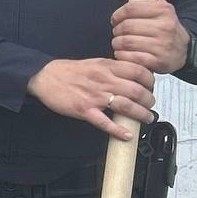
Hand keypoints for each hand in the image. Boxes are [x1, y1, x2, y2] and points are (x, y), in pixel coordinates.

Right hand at [27, 57, 156, 140]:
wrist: (45, 77)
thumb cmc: (69, 71)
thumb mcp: (95, 63)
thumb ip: (114, 69)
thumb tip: (132, 75)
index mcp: (107, 67)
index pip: (139, 71)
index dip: (150, 81)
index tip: (151, 87)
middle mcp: (104, 80)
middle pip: (137, 90)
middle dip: (149, 100)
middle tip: (151, 106)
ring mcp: (94, 96)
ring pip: (125, 106)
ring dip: (140, 114)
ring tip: (147, 119)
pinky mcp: (84, 110)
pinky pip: (104, 122)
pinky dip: (118, 130)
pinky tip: (126, 135)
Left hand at [107, 0, 189, 73]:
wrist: (183, 49)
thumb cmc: (163, 26)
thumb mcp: (154, 6)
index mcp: (164, 9)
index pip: (131, 8)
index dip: (118, 14)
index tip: (116, 19)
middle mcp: (165, 26)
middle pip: (127, 26)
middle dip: (117, 30)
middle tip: (118, 33)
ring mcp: (163, 45)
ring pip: (127, 42)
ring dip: (118, 43)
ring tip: (120, 43)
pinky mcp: (159, 61)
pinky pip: (132, 58)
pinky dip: (123, 56)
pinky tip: (125, 53)